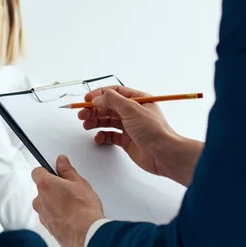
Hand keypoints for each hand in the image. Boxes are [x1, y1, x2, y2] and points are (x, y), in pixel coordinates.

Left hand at [32, 155, 104, 246]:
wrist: (87, 234)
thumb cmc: (84, 210)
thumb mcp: (80, 183)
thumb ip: (67, 170)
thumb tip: (61, 162)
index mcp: (45, 185)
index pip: (37, 172)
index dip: (47, 171)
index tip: (56, 171)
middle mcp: (40, 201)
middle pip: (42, 189)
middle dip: (54, 188)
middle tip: (70, 189)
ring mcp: (43, 216)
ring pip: (46, 204)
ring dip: (56, 203)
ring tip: (73, 205)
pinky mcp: (48, 228)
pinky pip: (51, 217)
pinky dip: (58, 216)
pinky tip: (72, 216)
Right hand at [80, 86, 201, 185]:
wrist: (163, 154)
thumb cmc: (153, 130)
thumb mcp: (131, 109)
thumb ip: (112, 100)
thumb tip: (98, 97)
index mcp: (138, 100)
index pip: (115, 92)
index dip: (100, 94)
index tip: (87, 99)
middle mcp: (134, 112)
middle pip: (109, 107)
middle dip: (94, 109)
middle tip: (82, 114)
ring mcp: (130, 127)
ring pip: (108, 121)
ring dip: (96, 121)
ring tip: (86, 125)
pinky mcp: (127, 141)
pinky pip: (111, 135)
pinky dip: (103, 135)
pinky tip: (98, 137)